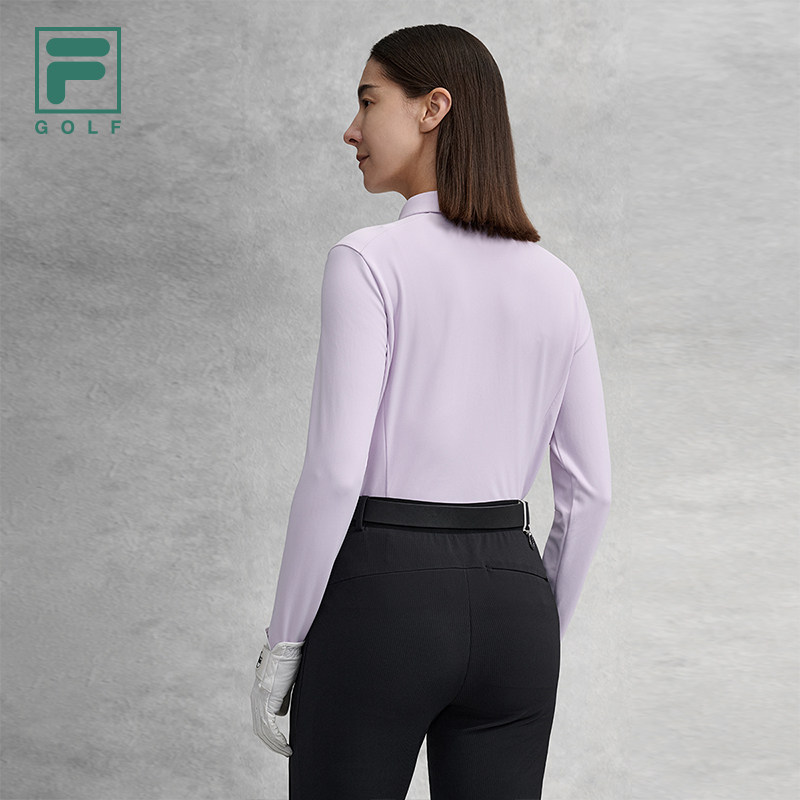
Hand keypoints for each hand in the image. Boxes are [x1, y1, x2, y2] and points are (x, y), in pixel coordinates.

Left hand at [250, 636, 304, 756]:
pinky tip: (286, 747)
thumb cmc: (288, 657)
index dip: (270, 732)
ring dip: (275, 745)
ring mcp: (260, 701)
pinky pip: (270, 728)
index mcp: (259, 693)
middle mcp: (256, 699)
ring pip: (264, 732)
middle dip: (272, 742)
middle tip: (284, 750)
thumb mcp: (285, 681)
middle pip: (260, 729)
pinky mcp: (267, 701)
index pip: (261, 719)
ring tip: (287, 751)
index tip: (280, 741)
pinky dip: (277, 740)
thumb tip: (282, 711)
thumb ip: (282, 696)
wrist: (285, 646)